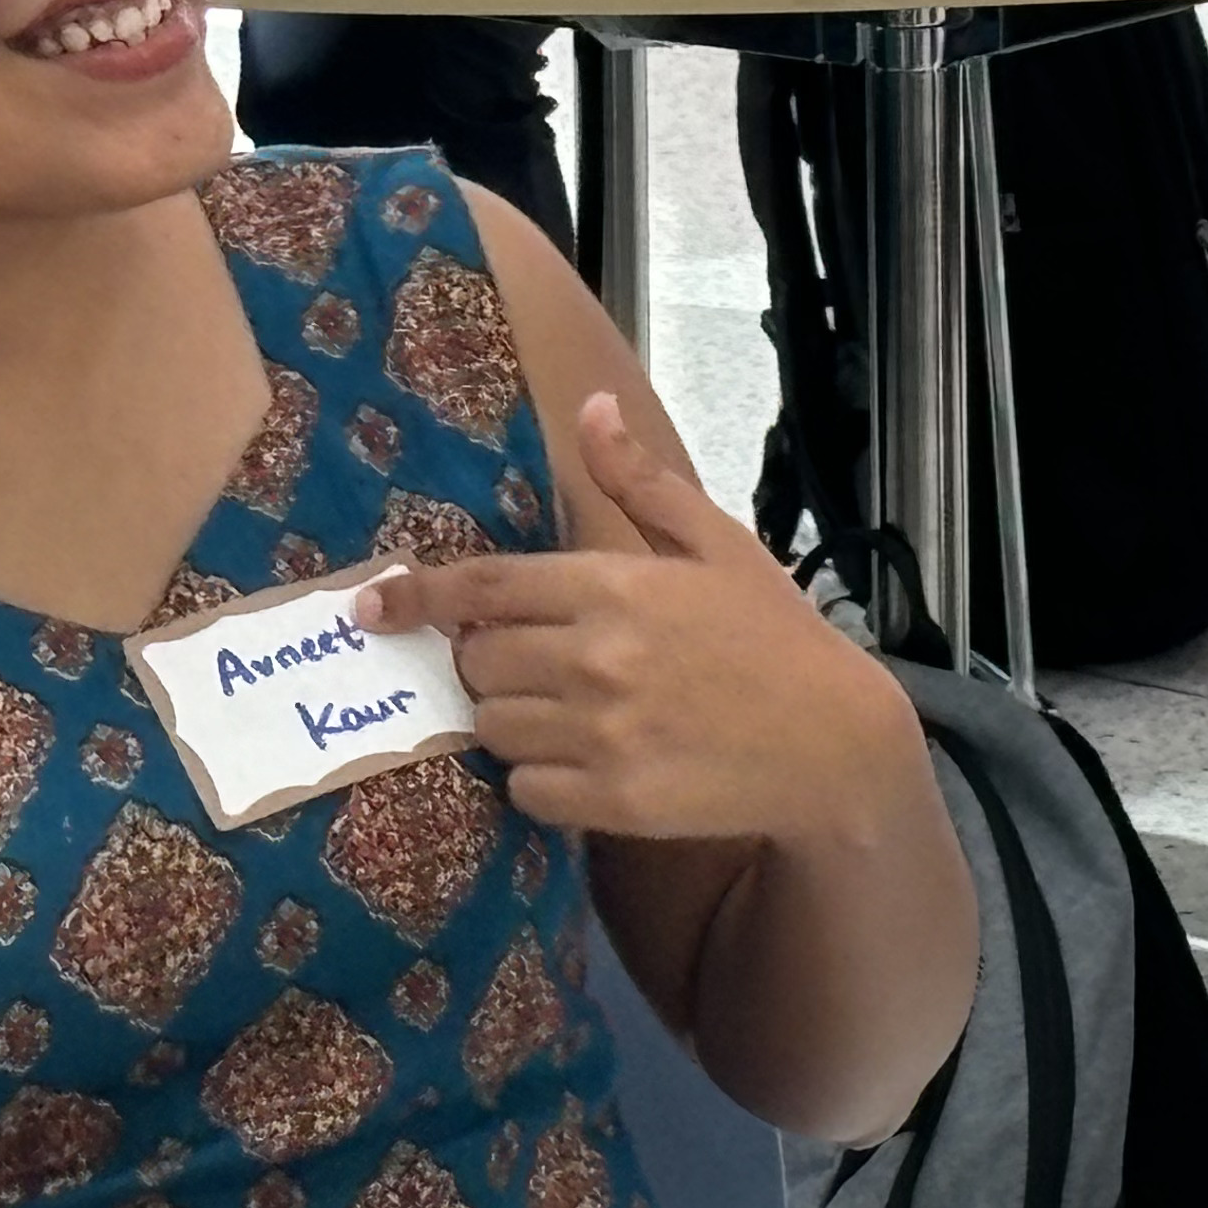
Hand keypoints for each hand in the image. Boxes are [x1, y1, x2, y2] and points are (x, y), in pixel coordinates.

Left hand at [355, 390, 907, 845]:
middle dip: (486, 662)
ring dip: (509, 721)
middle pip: (477, 662)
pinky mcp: (613, 800)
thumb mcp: (717, 543)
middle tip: (530, 664)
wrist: (836, 743)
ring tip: (561, 713)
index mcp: (614, 585)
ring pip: (493, 728)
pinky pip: (525, 790)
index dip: (418, 597)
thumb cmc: (774, 637)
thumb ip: (641, 482)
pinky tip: (579, 764)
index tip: (372, 606)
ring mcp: (601, 733)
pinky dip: (536, 780)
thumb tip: (592, 407)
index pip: (485, 587)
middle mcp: (595, 658)